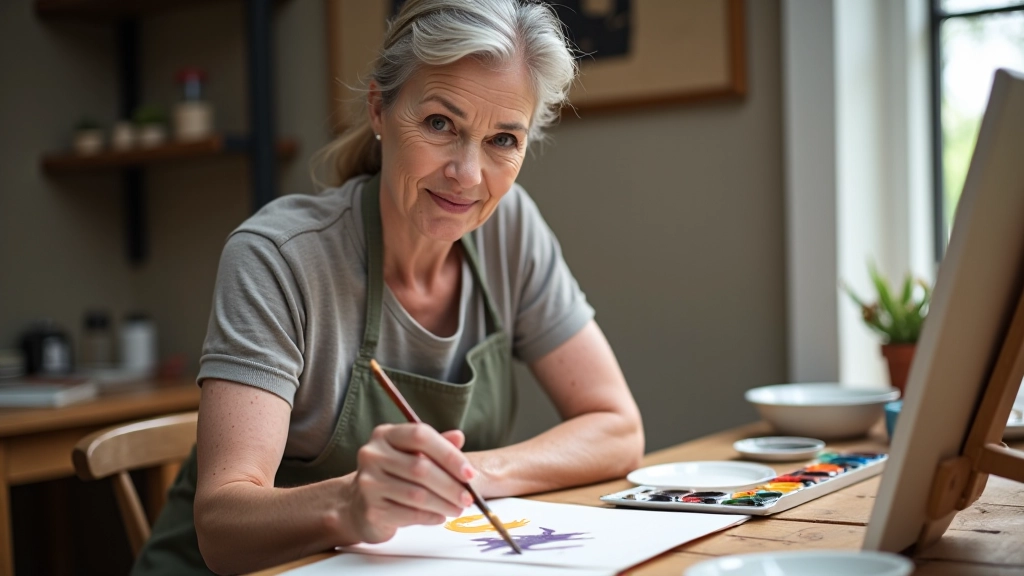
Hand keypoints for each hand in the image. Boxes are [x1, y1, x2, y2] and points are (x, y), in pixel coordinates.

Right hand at [346, 423, 476, 543]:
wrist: (359, 504)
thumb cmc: (393, 475)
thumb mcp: (414, 454)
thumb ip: (436, 446)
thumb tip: (458, 437)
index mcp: (385, 435)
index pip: (421, 436)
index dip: (449, 454)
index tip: (469, 473)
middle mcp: (372, 455)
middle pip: (420, 468)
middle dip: (450, 485)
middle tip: (469, 497)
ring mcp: (369, 482)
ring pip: (417, 495)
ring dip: (444, 504)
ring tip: (458, 508)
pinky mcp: (371, 509)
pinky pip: (409, 514)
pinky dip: (430, 517)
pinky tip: (440, 516)